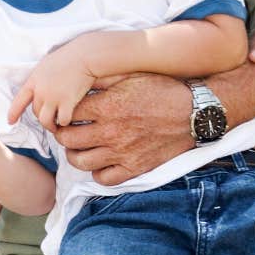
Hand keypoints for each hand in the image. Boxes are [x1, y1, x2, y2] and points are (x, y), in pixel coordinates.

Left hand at [9, 42, 95, 131]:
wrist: (84, 56)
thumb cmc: (70, 56)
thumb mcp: (47, 64)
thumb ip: (42, 78)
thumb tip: (41, 86)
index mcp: (34, 80)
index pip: (19, 100)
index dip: (14, 112)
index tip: (10, 121)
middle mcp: (41, 90)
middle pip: (36, 112)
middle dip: (42, 117)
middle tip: (50, 119)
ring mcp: (53, 97)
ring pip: (46, 121)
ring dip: (51, 125)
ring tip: (56, 127)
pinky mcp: (67, 102)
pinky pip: (62, 120)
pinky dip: (65, 122)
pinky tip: (69, 120)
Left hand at [54, 73, 192, 185]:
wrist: (193, 113)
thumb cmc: (162, 90)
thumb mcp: (132, 75)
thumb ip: (103, 79)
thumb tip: (79, 76)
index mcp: (107, 107)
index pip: (67, 114)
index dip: (61, 113)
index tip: (63, 113)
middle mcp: (110, 132)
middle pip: (68, 139)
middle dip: (63, 134)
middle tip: (67, 130)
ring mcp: (122, 153)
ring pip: (80, 162)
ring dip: (75, 154)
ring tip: (79, 147)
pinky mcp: (134, 168)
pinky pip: (104, 179)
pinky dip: (97, 172)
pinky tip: (100, 161)